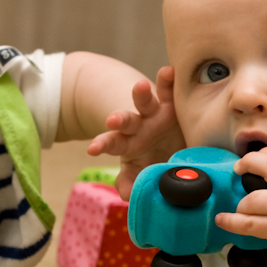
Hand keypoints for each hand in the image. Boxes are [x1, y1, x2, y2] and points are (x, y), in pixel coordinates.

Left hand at [87, 67, 184, 199]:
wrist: (174, 140)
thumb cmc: (156, 159)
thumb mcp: (144, 170)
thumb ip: (133, 181)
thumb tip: (126, 195)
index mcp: (129, 144)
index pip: (114, 144)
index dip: (103, 145)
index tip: (92, 149)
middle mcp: (140, 126)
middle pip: (126, 121)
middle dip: (119, 119)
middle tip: (112, 120)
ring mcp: (155, 112)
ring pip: (145, 101)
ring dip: (141, 94)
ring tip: (140, 86)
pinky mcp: (172, 103)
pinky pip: (169, 89)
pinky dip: (168, 79)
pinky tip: (170, 71)